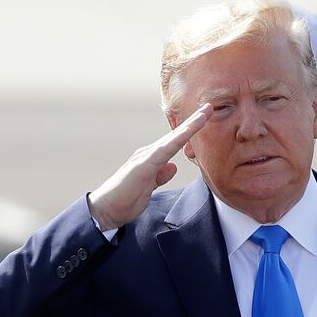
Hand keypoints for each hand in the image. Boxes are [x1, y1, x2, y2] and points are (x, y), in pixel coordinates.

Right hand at [88, 103, 211, 230]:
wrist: (106, 210)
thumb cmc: (126, 199)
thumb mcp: (150, 187)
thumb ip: (160, 176)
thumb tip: (173, 166)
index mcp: (152, 159)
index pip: (175, 142)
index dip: (191, 130)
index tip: (205, 119)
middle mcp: (149, 154)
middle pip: (176, 135)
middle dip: (194, 121)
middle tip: (209, 107)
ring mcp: (145, 158)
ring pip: (172, 138)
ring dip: (189, 126)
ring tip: (204, 114)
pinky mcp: (143, 166)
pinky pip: (164, 151)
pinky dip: (176, 140)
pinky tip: (188, 133)